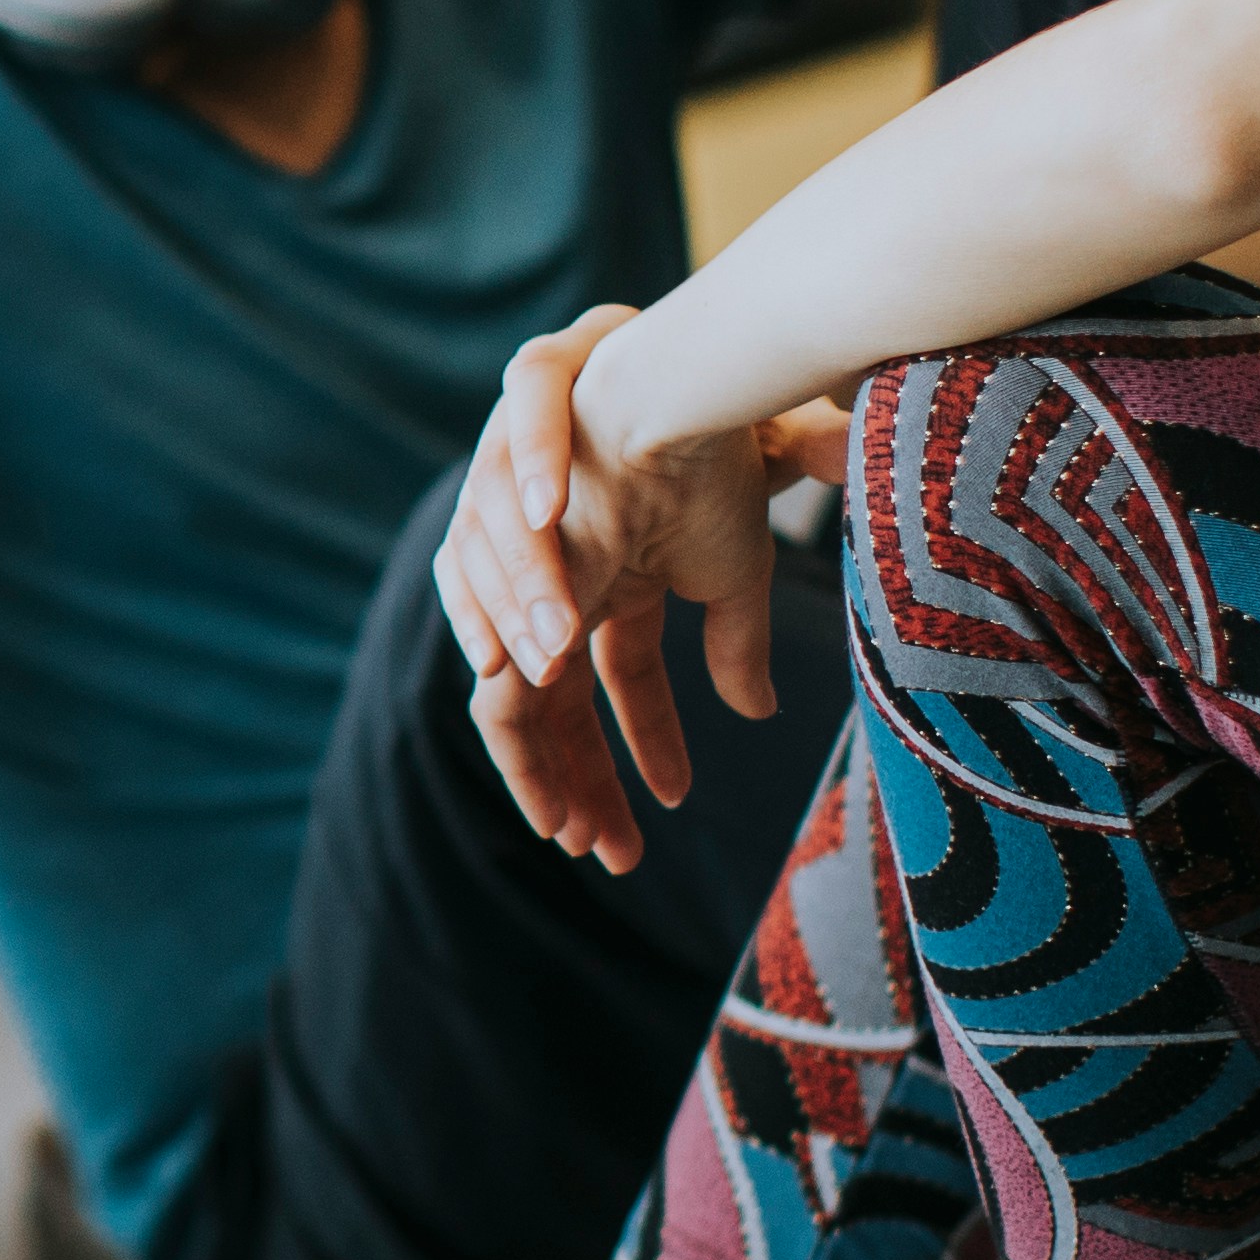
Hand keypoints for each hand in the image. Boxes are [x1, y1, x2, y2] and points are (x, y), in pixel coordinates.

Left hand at [431, 304, 851, 871]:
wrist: (674, 405)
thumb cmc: (712, 466)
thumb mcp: (735, 576)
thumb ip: (736, 647)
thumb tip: (756, 714)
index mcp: (620, 573)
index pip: (624, 678)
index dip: (644, 744)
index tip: (668, 805)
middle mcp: (565, 585)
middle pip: (562, 706)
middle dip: (583, 782)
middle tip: (611, 854)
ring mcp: (533, 595)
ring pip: (523, 710)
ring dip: (549, 781)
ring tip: (579, 837)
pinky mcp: (507, 610)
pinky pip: (503, 693)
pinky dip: (525, 750)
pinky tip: (556, 801)